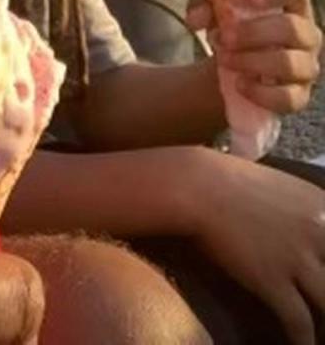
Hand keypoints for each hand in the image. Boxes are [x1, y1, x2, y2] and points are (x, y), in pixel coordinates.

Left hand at [187, 0, 321, 114]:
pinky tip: (239, 84)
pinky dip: (260, 92)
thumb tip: (194, 19)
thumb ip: (204, 7)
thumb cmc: (235, 29)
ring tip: (225, 59)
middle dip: (253, 32)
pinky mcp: (299, 96)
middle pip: (292, 28)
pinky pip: (288, 98)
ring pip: (289, 63)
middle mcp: (307, 34)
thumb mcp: (217, 11)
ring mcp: (306, 66)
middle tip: (224, 36)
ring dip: (252, 61)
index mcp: (293, 5)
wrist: (237, 68)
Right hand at [187, 148, 324, 344]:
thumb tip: (314, 226)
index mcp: (324, 207)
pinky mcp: (273, 280)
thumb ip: (307, 209)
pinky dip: (302, 340)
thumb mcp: (283, 188)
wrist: (196, 185)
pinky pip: (299, 322)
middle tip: (323, 310)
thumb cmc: (232, 180)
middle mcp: (320, 233)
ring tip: (319, 336)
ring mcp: (297, 259)